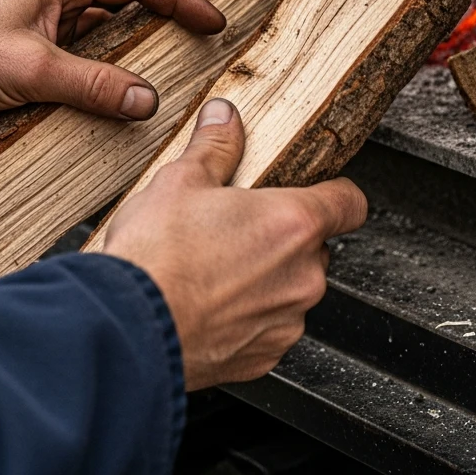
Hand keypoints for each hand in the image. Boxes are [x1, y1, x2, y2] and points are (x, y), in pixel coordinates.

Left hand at [0, 0, 225, 123]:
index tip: (211, 17)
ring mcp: (44, 16)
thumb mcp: (31, 71)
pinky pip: (86, 47)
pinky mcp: (34, 43)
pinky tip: (120, 86)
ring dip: (137, 36)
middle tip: (200, 24)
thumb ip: (94, 85)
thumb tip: (145, 98)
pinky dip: (109, 62)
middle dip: (167, 3)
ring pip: (107, 19)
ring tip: (169, 59)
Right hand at [100, 98, 367, 389]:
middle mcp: (303, 275)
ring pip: (291, 290)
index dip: (335, 193)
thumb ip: (215, 146)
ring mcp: (285, 321)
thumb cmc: (155, 256)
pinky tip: (207, 304)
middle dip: (283, 237)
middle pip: (314, 247)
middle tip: (238, 227)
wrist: (125, 328)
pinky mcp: (261, 357)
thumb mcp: (182, 181)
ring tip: (214, 268)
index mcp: (294, 223)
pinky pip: (267, 329)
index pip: (350, 203)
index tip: (318, 190)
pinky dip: (246, 317)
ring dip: (265, 279)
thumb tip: (225, 117)